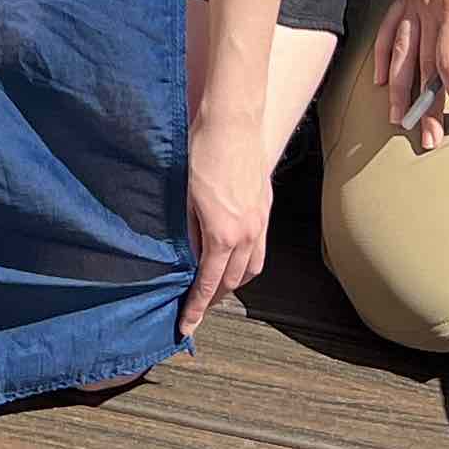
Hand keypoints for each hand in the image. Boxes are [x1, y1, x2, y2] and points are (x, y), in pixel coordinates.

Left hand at [179, 104, 271, 336]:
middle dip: (214, 298)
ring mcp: (260, 221)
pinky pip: (260, 247)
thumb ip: (188, 232)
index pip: (208, 283)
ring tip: (217, 287)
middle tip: (197, 307)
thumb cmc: (201, 153)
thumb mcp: (183, 197)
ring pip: (252, 267)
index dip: (196, 308)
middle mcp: (247, 234)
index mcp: (223, 235)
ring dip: (234, 282)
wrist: (232, 122)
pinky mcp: (265, 207)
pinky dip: (247, 260)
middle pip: (233, 281)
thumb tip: (188, 257)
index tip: (186, 326)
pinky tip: (234, 256)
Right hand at [371, 0, 448, 150]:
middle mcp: (427, 8)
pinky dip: (384, 56)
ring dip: (399, 89)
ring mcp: (412, 1)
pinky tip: (381, 80)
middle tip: (430, 140)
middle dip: (426, 106)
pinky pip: (388, 30)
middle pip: (423, 66)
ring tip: (399, 120)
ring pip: (401, 54)